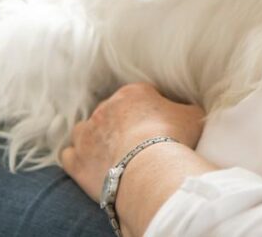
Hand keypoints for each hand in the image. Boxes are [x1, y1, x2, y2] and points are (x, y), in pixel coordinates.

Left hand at [61, 82, 205, 201]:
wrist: (149, 167)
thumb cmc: (173, 137)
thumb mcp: (193, 115)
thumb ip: (186, 108)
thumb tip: (186, 110)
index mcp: (133, 93)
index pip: (139, 95)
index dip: (149, 109)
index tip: (158, 124)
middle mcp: (105, 108)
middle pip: (111, 112)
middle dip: (121, 124)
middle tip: (137, 141)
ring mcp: (86, 134)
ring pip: (85, 130)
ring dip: (94, 138)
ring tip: (112, 153)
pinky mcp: (76, 160)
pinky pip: (69, 155)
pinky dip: (78, 158)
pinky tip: (92, 165)